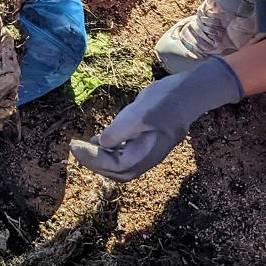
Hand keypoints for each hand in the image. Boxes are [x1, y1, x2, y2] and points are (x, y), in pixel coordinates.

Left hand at [70, 57, 242, 180]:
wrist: (191, 92)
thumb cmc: (165, 100)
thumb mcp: (139, 112)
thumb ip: (119, 131)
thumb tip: (101, 144)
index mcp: (146, 153)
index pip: (114, 166)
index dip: (92, 159)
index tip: (74, 145)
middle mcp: (148, 157)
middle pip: (118, 172)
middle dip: (95, 164)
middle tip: (77, 148)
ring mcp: (150, 150)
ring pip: (122, 165)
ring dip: (102, 159)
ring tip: (85, 146)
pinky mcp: (150, 141)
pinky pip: (127, 153)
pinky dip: (111, 150)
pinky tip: (102, 139)